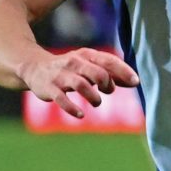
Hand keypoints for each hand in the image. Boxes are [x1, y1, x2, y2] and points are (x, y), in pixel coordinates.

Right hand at [19, 48, 138, 118]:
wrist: (35, 68)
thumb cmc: (71, 69)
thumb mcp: (90, 66)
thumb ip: (111, 73)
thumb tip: (134, 82)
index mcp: (87, 55)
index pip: (109, 61)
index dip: (124, 71)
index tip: (135, 82)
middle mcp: (74, 63)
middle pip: (98, 73)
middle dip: (107, 85)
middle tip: (107, 91)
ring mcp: (61, 76)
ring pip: (82, 85)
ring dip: (94, 97)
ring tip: (96, 102)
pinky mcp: (49, 88)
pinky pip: (61, 99)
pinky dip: (72, 108)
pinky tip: (80, 115)